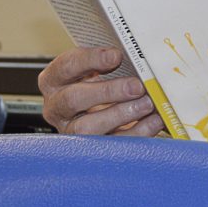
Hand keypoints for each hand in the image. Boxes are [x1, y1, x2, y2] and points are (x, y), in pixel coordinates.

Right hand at [38, 46, 163, 136]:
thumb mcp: (97, 70)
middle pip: (74, 99)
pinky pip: (110, 145)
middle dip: (108, 91)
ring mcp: (70, 131)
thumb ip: (108, 61)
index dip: (91, 60)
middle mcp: (56, 107)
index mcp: (54, 81)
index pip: (66, 66)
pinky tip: (153, 121)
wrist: (99, 115)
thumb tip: (135, 57)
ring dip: (120, 114)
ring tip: (146, 104)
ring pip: (87, 127)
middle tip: (136, 86)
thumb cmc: (99, 85)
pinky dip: (136, 133)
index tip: (117, 56)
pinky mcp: (89, 150)